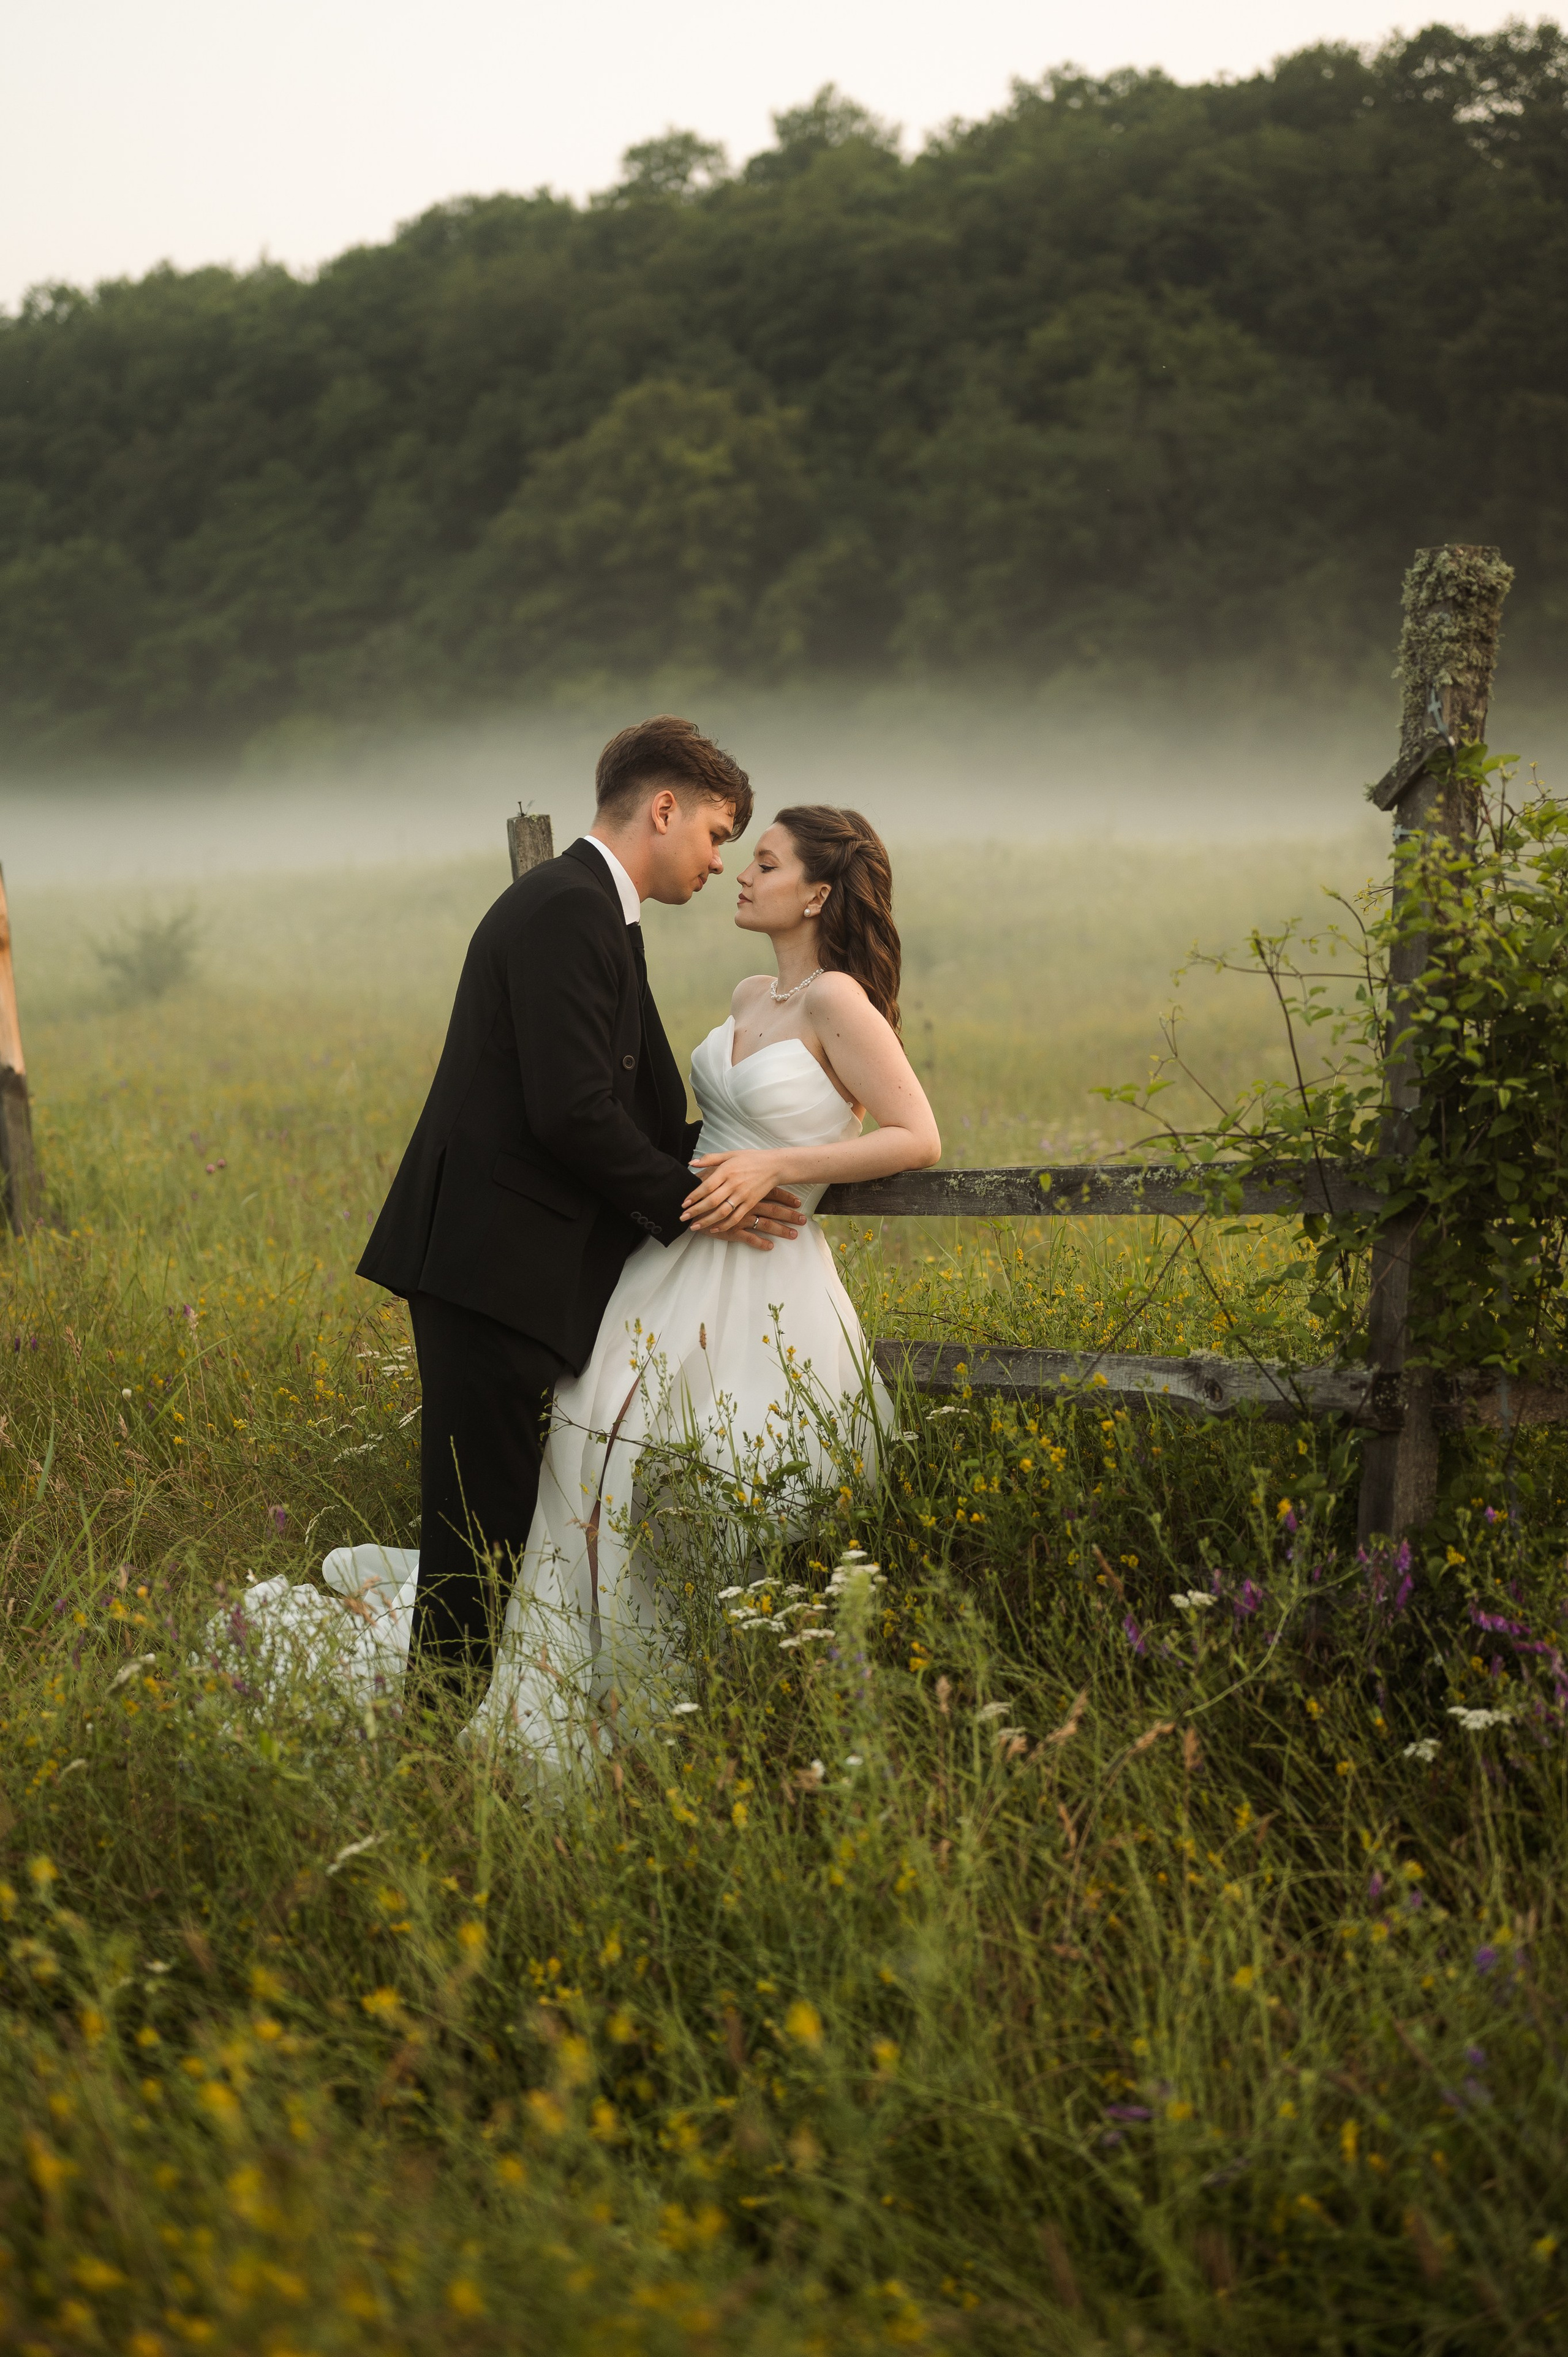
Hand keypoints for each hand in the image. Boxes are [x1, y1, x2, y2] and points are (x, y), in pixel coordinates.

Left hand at [682, 1152, 801, 1248]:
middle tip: (682, 1218)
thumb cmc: (751, 1159)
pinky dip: (724, 1225)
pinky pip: (736, 1217)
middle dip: (695, 1211)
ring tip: (694, 1227)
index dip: (694, 1196)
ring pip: (722, 1212)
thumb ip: (710, 1159)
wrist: (774, 1166)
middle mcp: (734, 1184)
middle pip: (712, 1201)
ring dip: (707, 1221)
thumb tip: (691, 1163)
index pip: (707, 1186)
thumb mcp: (730, 1154)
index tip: (683, 1204)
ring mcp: (743, 1195)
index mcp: (727, 1171)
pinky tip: (714, 1229)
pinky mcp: (750, 1203)